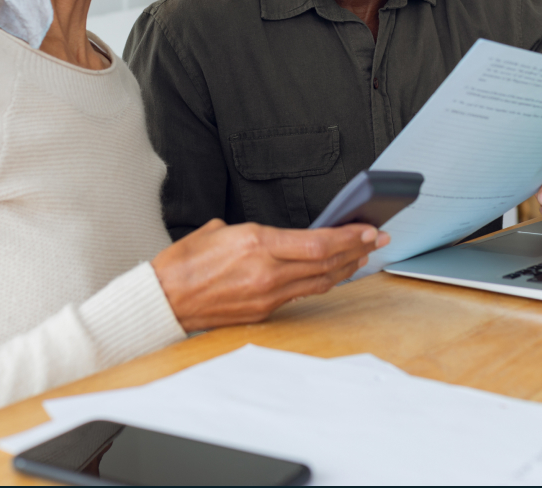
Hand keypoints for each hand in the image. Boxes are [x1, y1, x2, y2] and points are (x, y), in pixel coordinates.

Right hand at [151, 219, 388, 332]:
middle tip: (378, 240)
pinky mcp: (263, 311)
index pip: (317, 242)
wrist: (163, 300)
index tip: (367, 229)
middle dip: (357, 250)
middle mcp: (267, 271)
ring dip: (345, 268)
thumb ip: (250, 231)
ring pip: (319, 282)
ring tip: (363, 256)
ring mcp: (267, 295)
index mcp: (256, 243)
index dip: (348, 237)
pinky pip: (301, 294)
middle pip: (326, 263)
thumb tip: (268, 235)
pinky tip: (333, 274)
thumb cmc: (183, 262)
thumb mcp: (218, 229)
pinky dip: (322, 282)